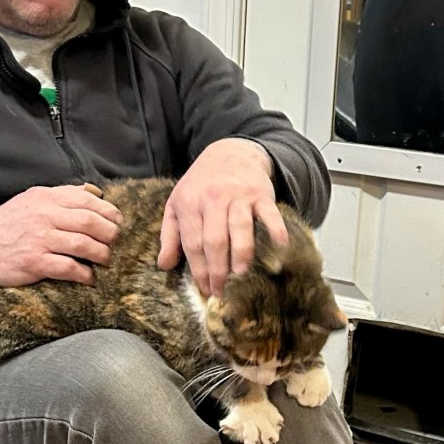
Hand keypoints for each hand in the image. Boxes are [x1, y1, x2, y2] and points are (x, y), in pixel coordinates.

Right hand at [0, 183, 122, 295]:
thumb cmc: (7, 225)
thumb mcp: (31, 200)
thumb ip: (62, 195)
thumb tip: (95, 191)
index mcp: (44, 197)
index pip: (86, 200)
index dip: (108, 211)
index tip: (118, 221)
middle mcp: (43, 215)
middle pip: (89, 221)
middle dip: (110, 233)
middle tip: (116, 242)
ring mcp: (39, 239)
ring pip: (83, 244)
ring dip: (101, 254)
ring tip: (106, 259)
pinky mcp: (34, 263)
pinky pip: (68, 268)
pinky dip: (84, 274)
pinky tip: (89, 277)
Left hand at [158, 138, 288, 297]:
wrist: (230, 152)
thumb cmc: (201, 186)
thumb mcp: (177, 205)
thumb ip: (169, 235)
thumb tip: (164, 265)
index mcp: (189, 204)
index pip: (193, 244)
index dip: (198, 270)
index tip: (204, 290)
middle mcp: (213, 199)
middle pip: (214, 241)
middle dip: (217, 270)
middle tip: (221, 291)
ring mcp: (238, 195)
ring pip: (239, 229)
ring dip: (240, 254)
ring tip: (240, 276)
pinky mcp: (260, 193)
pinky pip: (269, 213)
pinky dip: (276, 229)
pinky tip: (280, 246)